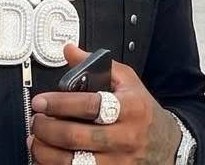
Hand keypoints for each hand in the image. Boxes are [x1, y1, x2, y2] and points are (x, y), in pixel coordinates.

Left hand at [29, 45, 180, 164]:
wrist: (169, 146)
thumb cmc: (143, 112)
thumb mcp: (128, 82)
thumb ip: (97, 65)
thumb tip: (70, 51)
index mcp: (130, 108)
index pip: (91, 105)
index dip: (60, 103)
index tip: (41, 101)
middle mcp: (125, 137)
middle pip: (77, 137)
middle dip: (47, 128)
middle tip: (36, 120)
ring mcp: (119, 163)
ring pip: (73, 162)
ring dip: (47, 152)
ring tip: (36, 140)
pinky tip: (48, 158)